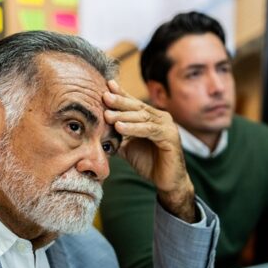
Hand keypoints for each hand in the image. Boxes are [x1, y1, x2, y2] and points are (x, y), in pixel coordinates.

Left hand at [103, 80, 195, 221]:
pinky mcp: (170, 137)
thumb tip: (96, 129)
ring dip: (124, 115)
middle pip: (138, 106)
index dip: (121, 94)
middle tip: (104, 96)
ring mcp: (167, 126)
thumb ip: (117, 136)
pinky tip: (120, 127)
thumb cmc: (149, 163)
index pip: (134, 103)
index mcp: (152, 117)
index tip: (106, 86)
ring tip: (107, 115)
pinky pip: (149, 130)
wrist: (167, 182)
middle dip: (120, 101)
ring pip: (143, 117)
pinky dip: (134, 128)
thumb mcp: (128, 146)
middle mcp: (161, 118)